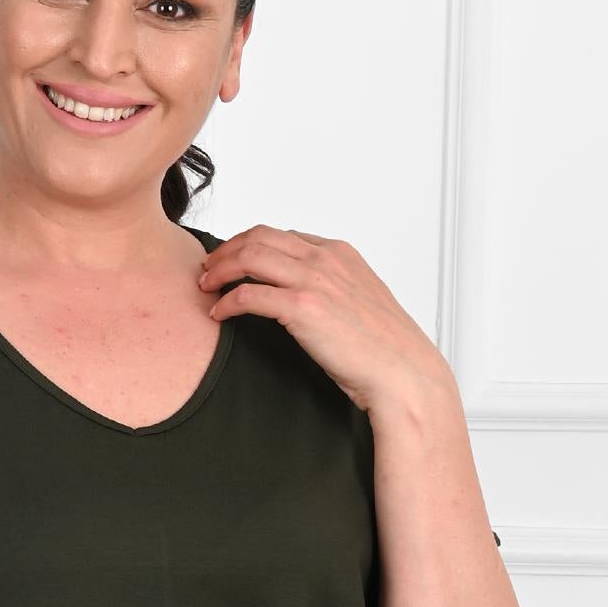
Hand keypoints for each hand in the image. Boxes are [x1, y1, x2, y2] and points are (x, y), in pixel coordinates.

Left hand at [197, 224, 450, 414]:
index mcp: (339, 254)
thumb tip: (304, 294)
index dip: (248, 244)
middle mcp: (325, 259)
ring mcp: (314, 280)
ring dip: (219, 271)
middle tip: (208, 270)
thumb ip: (333, 287)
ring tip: (205, 287)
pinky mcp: (303, 308)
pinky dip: (227, 302)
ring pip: (249, 257)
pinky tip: (218, 315)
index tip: (231, 260)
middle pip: (258, 237)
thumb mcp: (359, 301)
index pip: (281, 235)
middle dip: (226, 251)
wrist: (402, 372)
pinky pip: (249, 295)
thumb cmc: (383, 348)